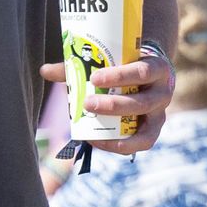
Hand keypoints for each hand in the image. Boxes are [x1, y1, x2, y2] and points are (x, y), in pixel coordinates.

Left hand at [40, 48, 173, 154]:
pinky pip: (142, 142)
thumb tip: (44, 71)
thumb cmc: (123, 65)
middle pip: (142, 102)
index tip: (95, 78)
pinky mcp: (154, 128)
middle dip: (114, 105)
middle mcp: (163, 92)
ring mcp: (160, 112)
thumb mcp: (108, 61)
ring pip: (146, 127)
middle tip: (88, 103)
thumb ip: (78, 66)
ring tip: (90, 128)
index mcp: (155, 68)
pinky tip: (98, 142)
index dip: (120, 77)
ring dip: (116, 129)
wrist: (148, 73)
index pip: (143, 72)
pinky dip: (122, 145)